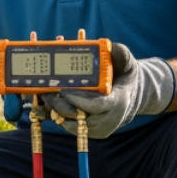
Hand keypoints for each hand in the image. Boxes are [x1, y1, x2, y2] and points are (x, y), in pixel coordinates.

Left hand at [48, 42, 175, 137]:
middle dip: (60, 105)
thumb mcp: (127, 62)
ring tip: (46, 95)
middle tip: (47, 92)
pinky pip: (70, 126)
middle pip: (79, 117)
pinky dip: (60, 115)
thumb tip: (106, 44)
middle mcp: (108, 119)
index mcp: (117, 102)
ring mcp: (98, 129)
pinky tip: (52, 102)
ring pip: (71, 123)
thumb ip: (119, 52)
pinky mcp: (89, 133)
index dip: (78, 99)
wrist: (129, 97)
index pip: (96, 105)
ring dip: (57, 111)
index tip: (63, 90)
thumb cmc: (124, 77)